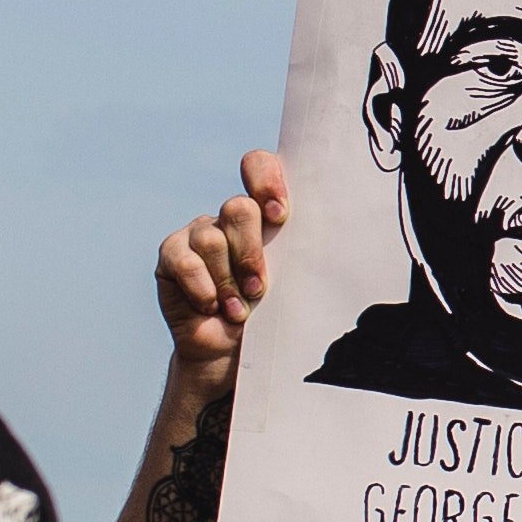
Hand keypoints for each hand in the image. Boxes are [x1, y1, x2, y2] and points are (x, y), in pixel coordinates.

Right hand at [153, 152, 290, 397]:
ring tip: (240, 309)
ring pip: (211, 237)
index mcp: (262, 214)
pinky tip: (211, 307)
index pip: (258, 166)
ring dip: (228, 280)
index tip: (281, 215)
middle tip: (261, 288)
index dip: (266, 181)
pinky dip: (202, 286)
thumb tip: (350, 238)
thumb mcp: (295, 284)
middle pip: (238, 207)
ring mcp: (197, 234)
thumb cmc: (272, 317)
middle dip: (251, 251)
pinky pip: (183, 259)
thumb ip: (308, 254)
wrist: (231, 356)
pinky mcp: (171, 256)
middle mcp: (228, 217)